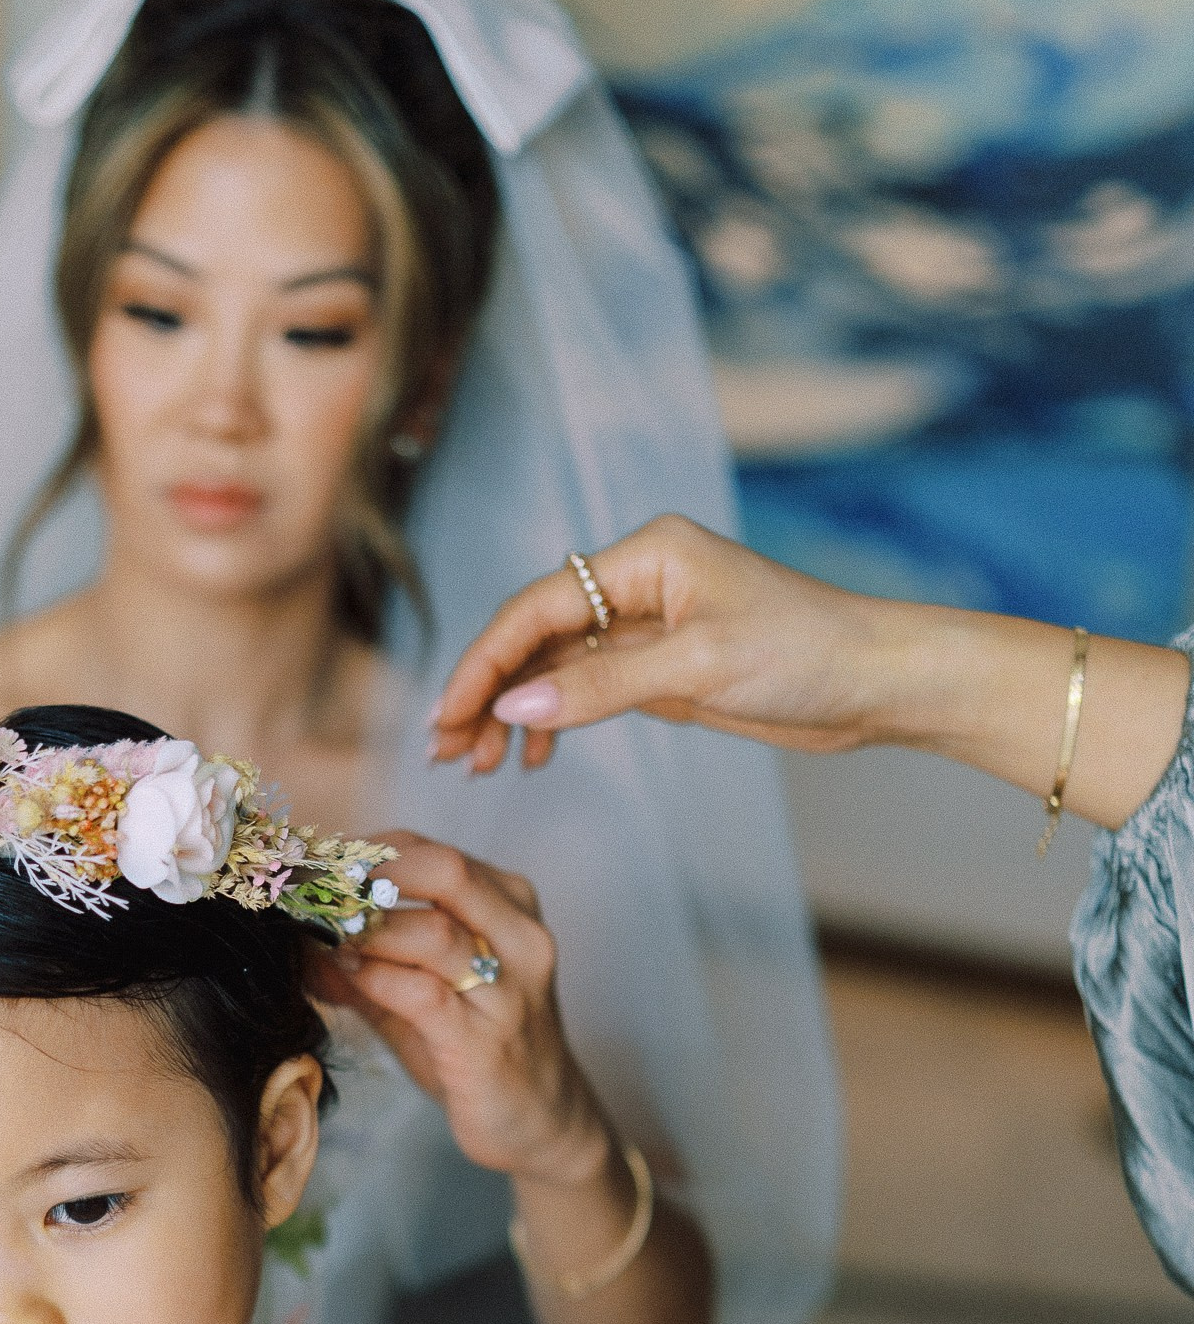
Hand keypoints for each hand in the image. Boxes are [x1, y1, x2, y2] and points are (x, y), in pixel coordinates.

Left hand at [317, 835, 609, 1187]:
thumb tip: (297, 937)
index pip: (430, 852)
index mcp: (509, 905)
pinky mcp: (488, 1043)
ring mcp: (510, 990)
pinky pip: (425, 995)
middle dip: (366, 875)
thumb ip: (366, 961)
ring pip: (434, 932)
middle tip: (312, 893)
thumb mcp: (420, 994)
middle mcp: (520, 937)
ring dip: (364, 930)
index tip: (312, 868)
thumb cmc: (478, 1048)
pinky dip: (375, 979)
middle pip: (442, 870)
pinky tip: (343, 977)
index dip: (363, 852)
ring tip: (317, 936)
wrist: (541, 1123)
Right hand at [429, 514, 904, 774]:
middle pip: (535, 635)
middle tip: (450, 753)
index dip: (486, 662)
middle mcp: (639, 582)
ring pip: (555, 666)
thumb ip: (604, 685)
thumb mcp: (699, 669)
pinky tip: (533, 756)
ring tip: (480, 766)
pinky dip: (555, 720)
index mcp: (646, 557)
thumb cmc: (806, 652)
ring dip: (514, 713)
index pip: (538, 606)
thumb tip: (517, 706)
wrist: (874, 680)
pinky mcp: (662, 666)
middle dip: (488, 693)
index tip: (449, 716)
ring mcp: (648, 625)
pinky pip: (586, 688)